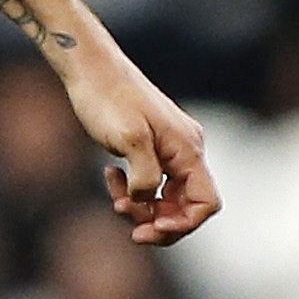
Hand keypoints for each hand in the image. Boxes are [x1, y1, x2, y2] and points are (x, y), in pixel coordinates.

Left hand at [66, 42, 219, 247]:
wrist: (92, 69)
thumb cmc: (109, 99)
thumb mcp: (128, 139)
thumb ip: (144, 176)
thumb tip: (147, 200)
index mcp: (187, 150)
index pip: (206, 203)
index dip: (184, 224)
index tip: (154, 228)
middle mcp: (186, 150)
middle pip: (186, 206)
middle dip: (158, 222)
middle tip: (128, 225)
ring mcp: (170, 149)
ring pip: (166, 197)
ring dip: (141, 207)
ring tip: (115, 197)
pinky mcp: (153, 148)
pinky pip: (151, 182)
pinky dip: (132, 189)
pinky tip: (110, 174)